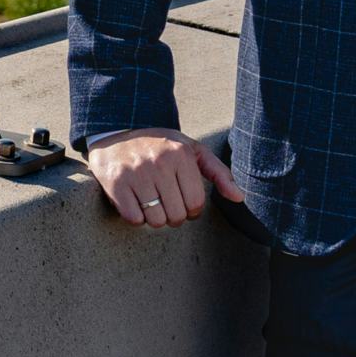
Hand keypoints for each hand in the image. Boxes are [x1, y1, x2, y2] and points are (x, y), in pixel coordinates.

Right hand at [86, 127, 243, 227]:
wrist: (116, 135)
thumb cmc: (160, 146)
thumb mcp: (191, 151)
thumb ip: (218, 172)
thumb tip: (239, 197)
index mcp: (181, 154)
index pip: (196, 203)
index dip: (191, 209)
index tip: (182, 199)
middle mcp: (159, 162)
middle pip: (177, 216)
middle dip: (174, 215)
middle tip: (166, 201)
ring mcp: (136, 173)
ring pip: (156, 221)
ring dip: (155, 218)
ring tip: (151, 201)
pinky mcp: (116, 184)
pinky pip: (134, 220)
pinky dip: (136, 217)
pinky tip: (135, 201)